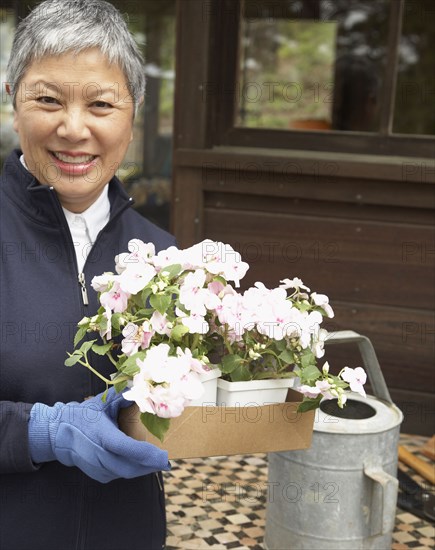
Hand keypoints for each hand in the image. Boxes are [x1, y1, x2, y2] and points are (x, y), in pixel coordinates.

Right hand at [28, 388, 169, 482]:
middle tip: (165, 460)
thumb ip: (124, 396)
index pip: (126, 448)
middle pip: (129, 467)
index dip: (146, 454)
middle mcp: (98, 454)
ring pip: (125, 473)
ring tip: (156, 461)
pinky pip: (119, 475)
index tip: (164, 456)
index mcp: (101, 434)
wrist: (59, 434)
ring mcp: (97, 467)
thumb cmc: (84, 415)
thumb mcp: (103, 402)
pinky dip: (131, 470)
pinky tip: (140, 463)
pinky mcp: (97, 475)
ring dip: (142, 469)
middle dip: (150, 465)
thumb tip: (143, 389)